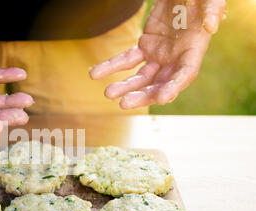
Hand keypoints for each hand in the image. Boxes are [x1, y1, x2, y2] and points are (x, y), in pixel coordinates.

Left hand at [90, 0, 227, 108]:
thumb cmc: (201, 0)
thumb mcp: (210, 2)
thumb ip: (212, 12)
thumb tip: (211, 24)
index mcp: (193, 54)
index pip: (184, 76)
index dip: (173, 88)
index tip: (162, 98)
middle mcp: (175, 61)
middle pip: (158, 84)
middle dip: (142, 95)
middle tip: (124, 103)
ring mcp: (158, 56)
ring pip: (140, 77)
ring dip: (124, 86)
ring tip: (108, 93)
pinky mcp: (144, 47)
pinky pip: (126, 60)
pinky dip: (110, 66)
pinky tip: (95, 74)